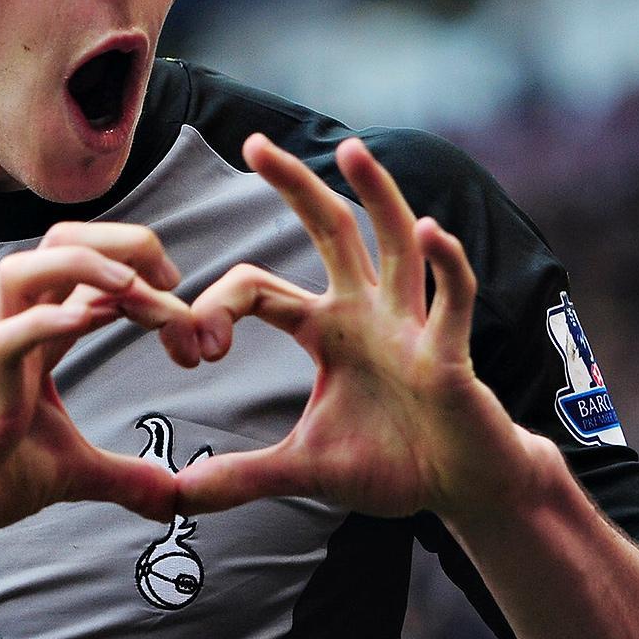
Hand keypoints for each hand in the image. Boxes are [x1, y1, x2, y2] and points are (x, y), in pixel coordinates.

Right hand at [0, 222, 202, 547]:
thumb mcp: (70, 472)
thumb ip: (125, 477)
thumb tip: (173, 498)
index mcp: (39, 335)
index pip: (95, 273)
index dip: (147, 277)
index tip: (190, 325)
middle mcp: (16, 329)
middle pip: (62, 243)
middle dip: (123, 244)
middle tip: (172, 283)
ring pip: (22, 270)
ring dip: (85, 265)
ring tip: (133, 290)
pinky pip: (3, 341)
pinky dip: (43, 323)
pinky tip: (86, 323)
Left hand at [175, 135, 557, 523]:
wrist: (461, 487)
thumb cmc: (392, 462)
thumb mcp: (304, 469)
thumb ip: (242, 476)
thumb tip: (178, 497)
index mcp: (326, 328)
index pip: (259, 289)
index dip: (217, 307)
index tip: (193, 351)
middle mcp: (367, 311)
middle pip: (330, 229)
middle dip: (295, 185)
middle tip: (253, 142)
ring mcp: (411, 325)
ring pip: (395, 243)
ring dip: (378, 195)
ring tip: (354, 151)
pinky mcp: (448, 352)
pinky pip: (451, 298)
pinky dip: (446, 264)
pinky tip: (433, 230)